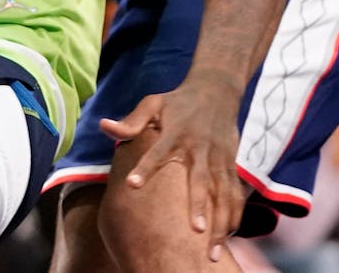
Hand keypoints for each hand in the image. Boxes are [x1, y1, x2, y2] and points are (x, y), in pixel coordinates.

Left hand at [101, 77, 245, 262]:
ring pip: (222, 193)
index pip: (158, 152)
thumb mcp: (153, 103)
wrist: (217, 88)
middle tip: (196, 231)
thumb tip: (104, 126)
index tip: (132, 185)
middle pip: (201, 180)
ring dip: (221, 220)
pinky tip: (229, 236)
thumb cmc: (179, 99)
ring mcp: (218, 157)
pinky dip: (234, 214)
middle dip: (200, 205)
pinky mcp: (231, 163)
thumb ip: (131, 120)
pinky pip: (234, 192)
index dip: (145, 167)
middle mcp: (199, 148)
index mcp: (176, 133)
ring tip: (215, 250)